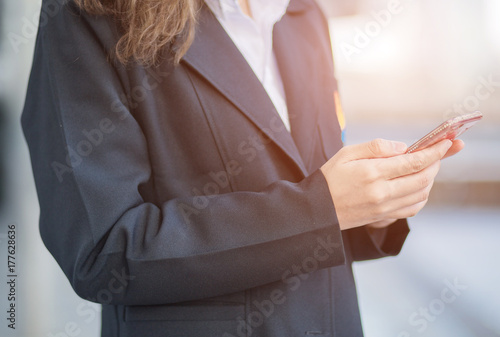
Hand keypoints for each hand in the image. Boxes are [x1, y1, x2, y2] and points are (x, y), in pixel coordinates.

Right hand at [320, 138, 452, 230]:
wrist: (316, 210)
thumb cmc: (329, 178)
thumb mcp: (346, 153)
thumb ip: (375, 147)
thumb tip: (403, 147)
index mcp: (372, 173)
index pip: (414, 161)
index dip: (435, 152)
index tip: (447, 143)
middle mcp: (381, 192)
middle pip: (423, 178)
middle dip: (437, 163)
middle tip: (440, 152)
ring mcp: (384, 208)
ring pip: (421, 194)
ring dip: (431, 179)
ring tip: (428, 167)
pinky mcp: (383, 217)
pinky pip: (413, 209)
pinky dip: (422, 197)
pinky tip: (419, 187)